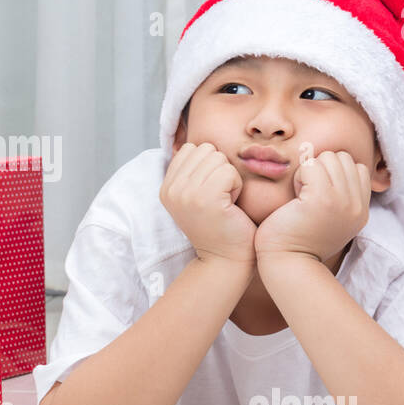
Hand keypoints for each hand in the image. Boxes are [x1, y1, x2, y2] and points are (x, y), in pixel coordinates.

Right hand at [159, 142, 256, 266]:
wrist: (226, 260)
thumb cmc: (220, 225)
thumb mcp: (196, 196)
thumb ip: (191, 171)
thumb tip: (200, 144)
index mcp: (166, 187)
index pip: (191, 148)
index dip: (208, 165)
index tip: (210, 191)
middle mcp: (171, 189)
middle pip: (206, 149)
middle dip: (220, 169)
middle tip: (219, 197)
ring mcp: (186, 194)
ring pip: (219, 159)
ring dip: (229, 178)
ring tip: (224, 201)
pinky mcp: (206, 199)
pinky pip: (229, 172)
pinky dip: (237, 186)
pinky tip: (231, 206)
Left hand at [254, 149, 370, 263]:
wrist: (287, 263)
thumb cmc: (298, 240)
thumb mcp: (331, 219)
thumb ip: (341, 197)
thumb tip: (333, 164)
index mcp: (361, 211)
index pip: (358, 168)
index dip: (335, 173)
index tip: (319, 194)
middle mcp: (357, 205)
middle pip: (344, 158)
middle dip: (322, 168)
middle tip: (307, 193)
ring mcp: (342, 201)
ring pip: (329, 157)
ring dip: (310, 170)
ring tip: (302, 194)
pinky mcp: (322, 198)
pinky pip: (311, 165)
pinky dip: (300, 175)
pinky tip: (295, 196)